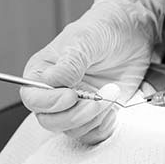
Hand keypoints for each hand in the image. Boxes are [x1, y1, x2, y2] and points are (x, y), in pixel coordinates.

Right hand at [20, 0, 157, 143]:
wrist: (131, 33)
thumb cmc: (103, 29)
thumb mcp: (86, 39)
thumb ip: (70, 62)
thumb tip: (52, 81)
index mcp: (43, 73)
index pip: (33, 99)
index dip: (49, 103)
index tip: (71, 95)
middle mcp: (55, 93)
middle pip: (50, 121)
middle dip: (75, 115)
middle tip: (97, 99)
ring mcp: (76, 105)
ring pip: (73, 130)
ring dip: (94, 118)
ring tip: (111, 93)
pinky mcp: (96, 114)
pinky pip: (93, 134)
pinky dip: (104, 126)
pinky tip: (113, 108)